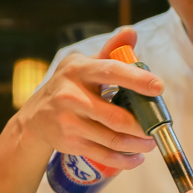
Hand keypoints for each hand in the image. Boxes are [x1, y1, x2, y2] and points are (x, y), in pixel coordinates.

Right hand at [12, 26, 159, 170]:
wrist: (35, 118)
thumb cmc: (68, 87)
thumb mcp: (83, 65)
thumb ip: (110, 51)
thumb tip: (131, 32)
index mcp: (77, 71)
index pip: (110, 72)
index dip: (136, 80)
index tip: (158, 87)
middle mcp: (70, 96)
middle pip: (115, 116)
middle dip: (142, 125)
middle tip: (158, 127)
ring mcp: (69, 122)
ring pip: (112, 139)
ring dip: (137, 145)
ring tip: (150, 143)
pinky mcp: (69, 143)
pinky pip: (103, 155)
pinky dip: (124, 160)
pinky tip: (136, 158)